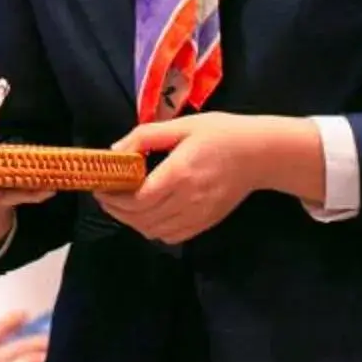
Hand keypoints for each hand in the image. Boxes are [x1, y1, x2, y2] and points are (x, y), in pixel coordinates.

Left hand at [99, 112, 316, 245]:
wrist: (260, 154)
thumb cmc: (221, 134)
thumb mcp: (182, 125)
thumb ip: (145, 136)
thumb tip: (115, 151)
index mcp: (180, 173)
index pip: (138, 198)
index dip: (114, 198)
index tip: (101, 187)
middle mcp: (188, 199)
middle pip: (141, 218)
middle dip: (117, 210)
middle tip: (105, 196)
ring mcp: (198, 214)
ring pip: (153, 230)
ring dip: (132, 221)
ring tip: (122, 205)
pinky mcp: (205, 222)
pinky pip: (171, 236)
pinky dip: (152, 230)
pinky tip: (147, 215)